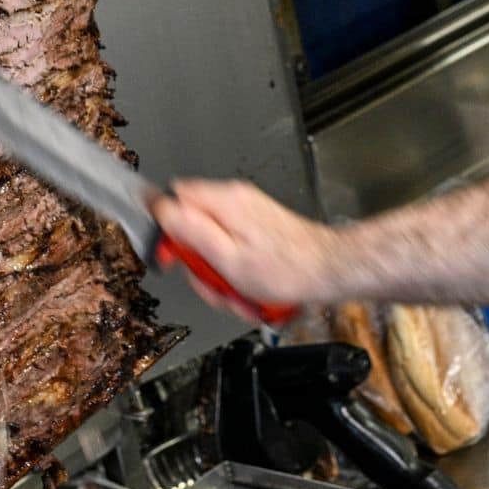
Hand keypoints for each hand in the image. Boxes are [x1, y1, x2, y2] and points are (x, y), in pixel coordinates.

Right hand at [152, 179, 339, 320]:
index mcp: (224, 202)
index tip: (173, 255)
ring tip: (239, 290)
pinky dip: (237, 274)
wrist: (328, 270)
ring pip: (213, 245)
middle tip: (215, 282)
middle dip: (200, 263)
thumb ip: (191, 232)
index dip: (167, 229)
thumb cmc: (287, 269)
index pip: (174, 198)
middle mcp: (236, 201)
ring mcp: (248, 214)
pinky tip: (251, 288)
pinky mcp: (258, 229)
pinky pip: (232, 251)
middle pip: (193, 228)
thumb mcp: (228, 258)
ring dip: (220, 275)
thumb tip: (160, 210)